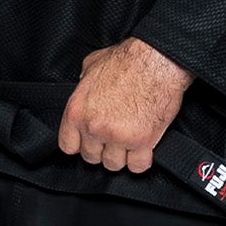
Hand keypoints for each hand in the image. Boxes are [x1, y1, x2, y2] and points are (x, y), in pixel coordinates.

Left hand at [57, 38, 193, 172]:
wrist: (157, 60)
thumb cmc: (128, 60)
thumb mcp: (92, 65)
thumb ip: (83, 83)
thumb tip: (82, 85)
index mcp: (77, 110)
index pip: (68, 145)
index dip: (80, 145)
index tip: (89, 141)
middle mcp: (94, 126)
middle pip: (92, 157)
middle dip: (103, 149)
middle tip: (114, 138)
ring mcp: (117, 136)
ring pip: (114, 164)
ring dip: (122, 156)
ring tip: (129, 142)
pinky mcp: (142, 141)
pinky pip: (138, 165)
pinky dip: (141, 160)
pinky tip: (143, 149)